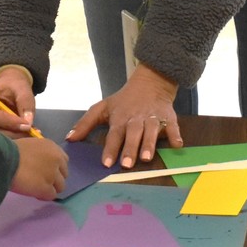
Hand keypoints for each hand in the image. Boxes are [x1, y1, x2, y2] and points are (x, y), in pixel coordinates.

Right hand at [0, 66, 36, 133]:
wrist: (9, 91)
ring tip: (31, 136)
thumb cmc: (12, 88)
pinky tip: (25, 138)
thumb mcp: (22, 89)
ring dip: (12, 139)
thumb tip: (28, 122)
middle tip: (31, 134)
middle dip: (10, 133)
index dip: (7, 121)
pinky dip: (11, 142)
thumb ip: (25, 103)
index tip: (26, 126)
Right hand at [8, 136, 68, 199]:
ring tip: (37, 189)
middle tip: (41, 181)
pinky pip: (51, 196)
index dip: (56, 168)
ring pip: (60, 187)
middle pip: (64, 175)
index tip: (46, 171)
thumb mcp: (31, 145)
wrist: (4, 161)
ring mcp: (53, 175)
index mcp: (52, 147)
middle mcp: (57, 160)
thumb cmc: (10, 151)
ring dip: (50, 188)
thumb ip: (40, 153)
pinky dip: (43, 196)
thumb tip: (40, 162)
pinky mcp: (47, 188)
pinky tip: (35, 194)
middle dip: (55, 179)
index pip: (63, 160)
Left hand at [67, 63, 184, 167]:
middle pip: (132, 134)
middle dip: (130, 148)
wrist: (150, 82)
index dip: (110, 148)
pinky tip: (178, 145)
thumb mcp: (103, 107)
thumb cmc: (124, 100)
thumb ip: (86, 124)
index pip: (114, 134)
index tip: (106, 163)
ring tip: (147, 158)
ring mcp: (153, 117)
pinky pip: (172, 125)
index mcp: (120, 118)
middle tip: (127, 164)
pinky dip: (175, 134)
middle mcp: (136, 118)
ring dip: (149, 143)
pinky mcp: (168, 116)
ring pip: (151, 130)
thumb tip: (69, 139)